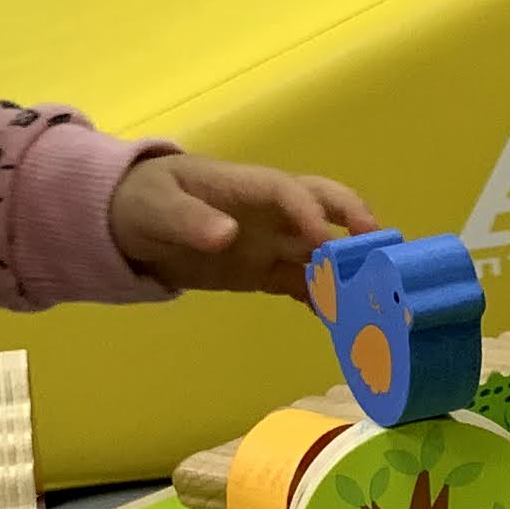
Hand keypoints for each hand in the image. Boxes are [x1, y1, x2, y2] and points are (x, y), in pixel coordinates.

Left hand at [111, 151, 373, 295]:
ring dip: (347, 269)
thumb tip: (227, 234)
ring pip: (321, 251)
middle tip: (382, 251)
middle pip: (325, 206)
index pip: (288, 191)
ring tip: (375, 297)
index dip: (311, 212)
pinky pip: (301, 284)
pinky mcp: (264, 271)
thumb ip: (190, 221)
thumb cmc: (144, 201)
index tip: (325, 240)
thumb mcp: (156, 207)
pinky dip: (324, 301)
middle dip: (355, 223)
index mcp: (246, 186)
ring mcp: (271, 241)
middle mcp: (270, 211)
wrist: (127, 224)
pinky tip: (343, 323)